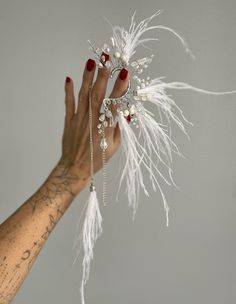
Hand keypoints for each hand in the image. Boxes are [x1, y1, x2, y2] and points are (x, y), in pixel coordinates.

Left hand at [54, 57, 128, 194]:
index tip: (125, 74)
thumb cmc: (97, 158)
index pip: (114, 105)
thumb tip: (126, 112)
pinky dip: (69, 91)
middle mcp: (92, 122)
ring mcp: (79, 120)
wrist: (75, 168)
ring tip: (91, 62)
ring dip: (87, 78)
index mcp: (106, 129)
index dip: (120, 89)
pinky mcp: (69, 121)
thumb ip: (119, 128)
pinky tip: (69, 78)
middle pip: (98, 95)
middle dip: (103, 76)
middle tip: (107, 60)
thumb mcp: (114, 146)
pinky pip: (69, 104)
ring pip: (84, 95)